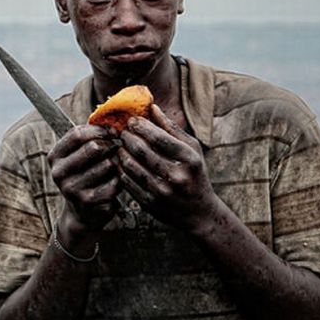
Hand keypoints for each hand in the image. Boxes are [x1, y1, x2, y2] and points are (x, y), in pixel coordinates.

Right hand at [47, 125, 121, 233]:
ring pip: (108, 164)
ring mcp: (72, 189)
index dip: (98, 130)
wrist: (83, 213)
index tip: (111, 131)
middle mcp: (59, 173)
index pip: (77, 134)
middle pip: (94, 147)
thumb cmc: (86, 175)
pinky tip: (115, 184)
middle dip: (110, 146)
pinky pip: (115, 182)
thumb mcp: (79, 155)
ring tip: (113, 170)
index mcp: (54, 157)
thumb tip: (112, 123)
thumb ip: (90, 138)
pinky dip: (120, 181)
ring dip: (116, 165)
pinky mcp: (88, 202)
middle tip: (116, 149)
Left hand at [117, 104, 217, 230]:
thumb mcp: (191, 149)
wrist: (199, 212)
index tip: (132, 120)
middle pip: (141, 150)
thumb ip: (171, 128)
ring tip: (121, 145)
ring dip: (121, 151)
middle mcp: (176, 176)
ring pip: (130, 165)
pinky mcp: (149, 204)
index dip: (141, 126)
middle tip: (122, 131)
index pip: (159, 137)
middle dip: (127, 137)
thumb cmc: (194, 173)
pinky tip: (121, 161)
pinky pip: (127, 181)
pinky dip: (121, 169)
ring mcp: (161, 192)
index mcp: (189, 159)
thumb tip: (152, 107)